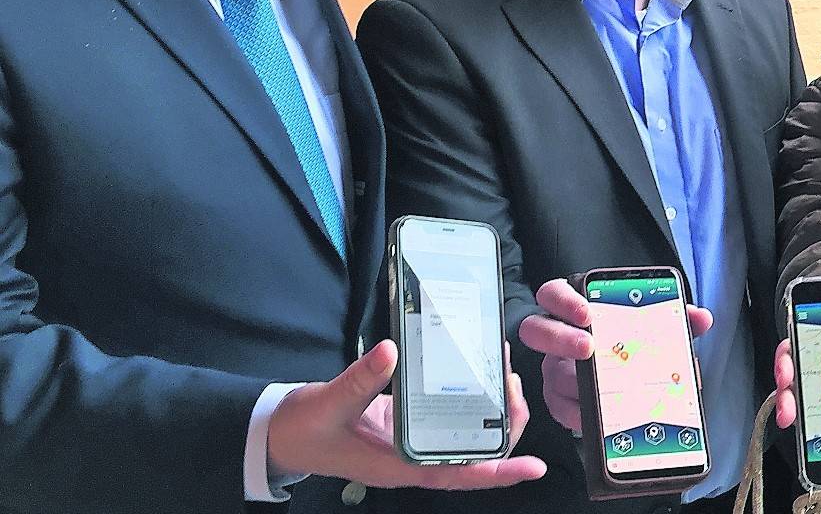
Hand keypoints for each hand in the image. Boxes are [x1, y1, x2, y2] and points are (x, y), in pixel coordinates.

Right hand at [266, 340, 544, 488]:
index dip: (498, 473)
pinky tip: (478, 368)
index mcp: (398, 466)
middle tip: (515, 384)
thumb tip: (391, 351)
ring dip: (492, 408)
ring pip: (466, 434)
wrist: (281, 431)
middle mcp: (413, 457)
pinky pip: (448, 414)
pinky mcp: (407, 421)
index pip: (458, 474)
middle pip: (474, 454)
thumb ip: (359, 381)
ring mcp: (412, 440)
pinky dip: (468, 394)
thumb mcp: (328, 404)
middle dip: (505, 426)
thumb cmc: (303, 428)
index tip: (534, 467)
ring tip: (505, 371)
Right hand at [517, 277, 711, 432]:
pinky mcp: (556, 400)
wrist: (623, 385)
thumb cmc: (629, 346)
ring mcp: (553, 369)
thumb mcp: (653, 329)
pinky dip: (576, 413)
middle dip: (560, 338)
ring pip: (550, 374)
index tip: (587, 312)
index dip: (565, 300)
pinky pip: (557, 408)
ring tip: (601, 391)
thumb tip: (702, 318)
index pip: (554, 294)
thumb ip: (675, 320)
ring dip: (576, 383)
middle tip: (589, 349)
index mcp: (577, 311)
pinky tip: (594, 416)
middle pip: (536, 329)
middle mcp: (558, 337)